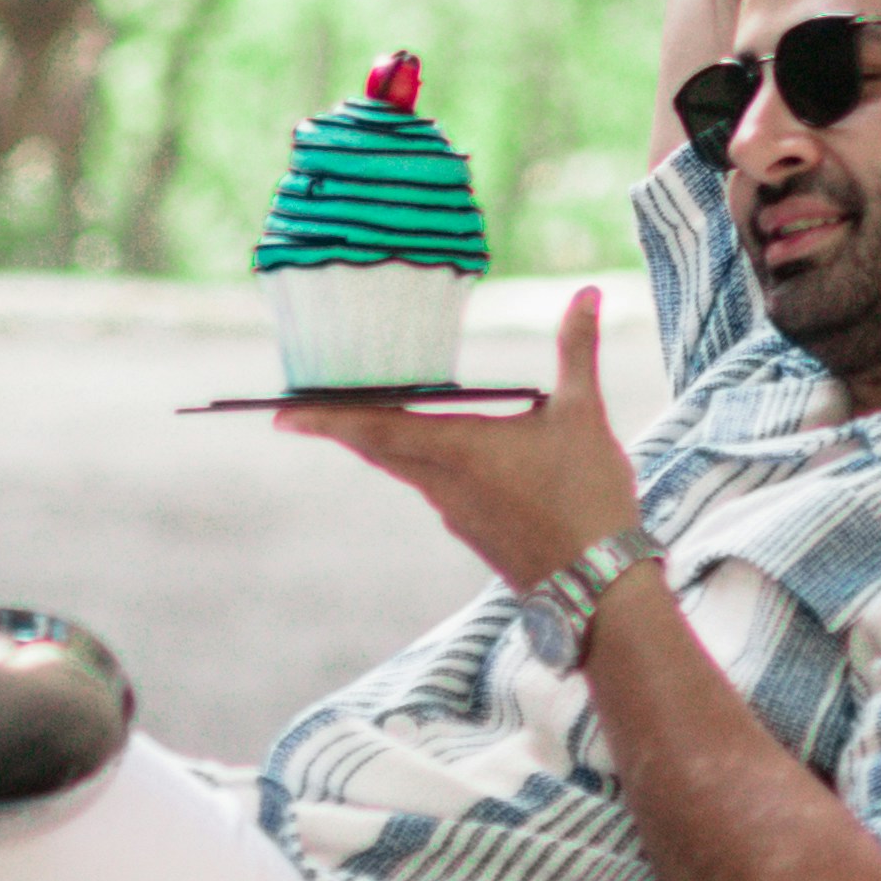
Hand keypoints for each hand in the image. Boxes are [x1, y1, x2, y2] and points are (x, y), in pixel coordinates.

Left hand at [276, 283, 647, 583]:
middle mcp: (443, 483)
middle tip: (304, 405)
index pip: (374, 427)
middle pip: (377, 448)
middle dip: (341, 425)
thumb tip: (588, 292)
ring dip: (381, 441)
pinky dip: (418, 463)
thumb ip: (577, 350)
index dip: (325, 418)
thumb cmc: (588, 498)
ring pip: (404, 468)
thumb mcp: (584, 415)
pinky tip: (441, 450)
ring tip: (366, 413)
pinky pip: (431, 487)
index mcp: (458, 449)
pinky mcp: (472, 531)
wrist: (599, 588)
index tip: (281, 414)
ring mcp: (454, 512)